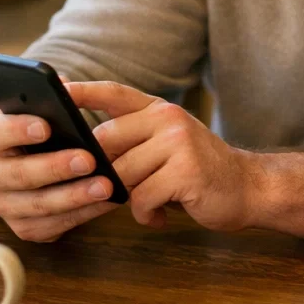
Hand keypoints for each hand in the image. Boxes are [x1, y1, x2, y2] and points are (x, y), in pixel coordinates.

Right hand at [0, 89, 122, 242]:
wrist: (27, 163)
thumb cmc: (38, 129)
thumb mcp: (37, 109)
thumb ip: (49, 98)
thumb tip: (68, 87)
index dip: (17, 130)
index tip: (45, 126)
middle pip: (18, 175)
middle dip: (55, 168)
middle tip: (88, 158)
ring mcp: (4, 206)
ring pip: (38, 205)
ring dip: (74, 196)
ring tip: (106, 185)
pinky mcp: (25, 228)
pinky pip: (55, 225)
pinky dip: (83, 214)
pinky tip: (108, 200)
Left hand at [74, 81, 261, 230]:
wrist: (248, 188)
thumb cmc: (198, 171)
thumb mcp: (167, 144)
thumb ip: (133, 139)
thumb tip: (85, 149)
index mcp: (159, 109)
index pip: (114, 93)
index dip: (83, 91)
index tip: (56, 89)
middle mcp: (168, 119)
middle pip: (107, 143)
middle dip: (104, 172)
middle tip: (115, 191)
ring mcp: (178, 143)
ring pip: (122, 174)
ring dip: (129, 198)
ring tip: (150, 204)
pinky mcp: (186, 171)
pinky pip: (142, 197)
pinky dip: (146, 213)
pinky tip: (161, 215)